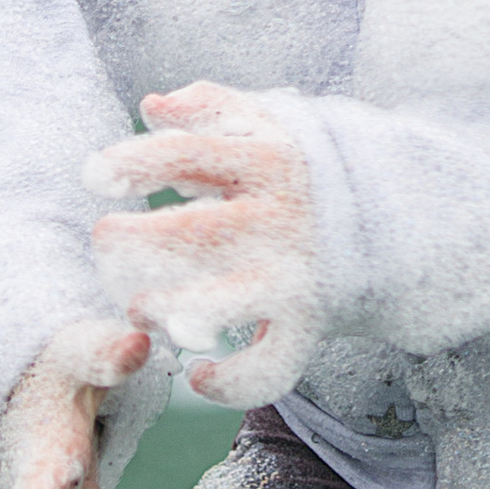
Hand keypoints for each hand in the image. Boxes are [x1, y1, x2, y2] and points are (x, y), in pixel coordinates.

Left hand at [86, 83, 321, 404]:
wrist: (395, 223)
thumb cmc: (306, 173)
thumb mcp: (268, 126)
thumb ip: (209, 108)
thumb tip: (152, 107)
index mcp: (268, 159)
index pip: (192, 154)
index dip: (138, 164)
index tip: (93, 177)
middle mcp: (282, 217)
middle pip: (198, 232)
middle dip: (139, 242)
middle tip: (104, 243)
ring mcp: (296, 275)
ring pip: (228, 303)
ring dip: (172, 310)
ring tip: (139, 307)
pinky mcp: (310, 324)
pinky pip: (270, 366)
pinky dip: (232, 382)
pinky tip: (199, 372)